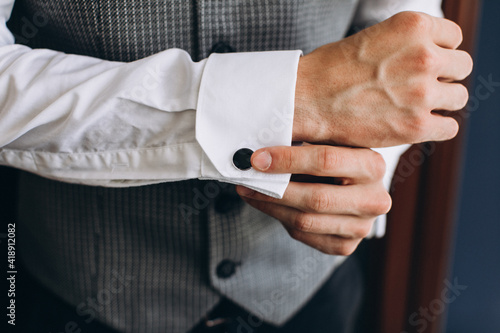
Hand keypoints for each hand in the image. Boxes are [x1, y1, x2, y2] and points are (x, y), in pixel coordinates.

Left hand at [236, 145, 390, 254]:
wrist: (352, 188)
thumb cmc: (335, 159)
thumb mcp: (327, 143)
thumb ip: (303, 142)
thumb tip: (259, 148)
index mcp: (373, 165)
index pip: (327, 160)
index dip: (288, 160)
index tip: (257, 159)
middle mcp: (375, 200)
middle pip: (316, 198)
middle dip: (274, 189)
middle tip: (245, 179)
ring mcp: (362, 227)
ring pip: (305, 221)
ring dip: (270, 206)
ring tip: (248, 191)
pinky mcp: (346, 246)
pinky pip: (304, 235)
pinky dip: (279, 219)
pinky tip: (266, 204)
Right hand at [293, 11, 472, 147]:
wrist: (306, 100)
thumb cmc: (330, 70)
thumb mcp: (373, 38)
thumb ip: (407, 44)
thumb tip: (432, 58)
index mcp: (413, 26)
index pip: (453, 37)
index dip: (438, 53)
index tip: (420, 66)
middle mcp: (424, 55)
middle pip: (461, 66)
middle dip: (442, 77)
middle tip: (416, 88)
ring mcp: (422, 92)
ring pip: (458, 97)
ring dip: (440, 103)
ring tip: (412, 108)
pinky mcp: (416, 125)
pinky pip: (449, 127)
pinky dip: (435, 128)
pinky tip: (413, 126)